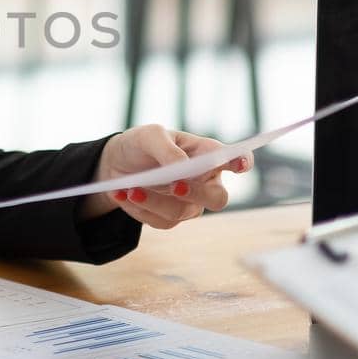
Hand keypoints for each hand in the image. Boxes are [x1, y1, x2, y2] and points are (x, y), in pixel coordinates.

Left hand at [87, 125, 249, 228]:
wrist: (115, 164)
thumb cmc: (141, 145)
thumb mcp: (149, 136)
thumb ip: (168, 150)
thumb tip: (182, 167)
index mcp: (207, 155)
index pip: (236, 159)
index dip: (242, 162)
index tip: (239, 164)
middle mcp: (205, 181)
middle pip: (218, 198)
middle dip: (197, 194)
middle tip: (175, 185)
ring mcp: (190, 202)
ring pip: (183, 212)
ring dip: (156, 202)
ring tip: (131, 189)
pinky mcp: (170, 218)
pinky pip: (161, 222)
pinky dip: (140, 209)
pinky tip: (122, 195)